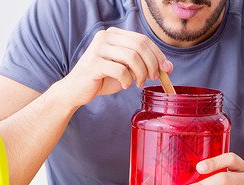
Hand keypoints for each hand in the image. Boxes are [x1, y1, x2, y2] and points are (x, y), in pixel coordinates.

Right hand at [57, 27, 172, 107]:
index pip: (143, 40)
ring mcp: (98, 48)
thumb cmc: (103, 79)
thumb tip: (167, 67)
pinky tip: (125, 85)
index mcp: (114, 35)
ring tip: (138, 83)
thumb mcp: (126, 69)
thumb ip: (142, 65)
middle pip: (140, 46)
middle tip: (154, 77)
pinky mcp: (94, 63)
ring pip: (132, 57)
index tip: (166, 69)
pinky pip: (120, 70)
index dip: (158, 54)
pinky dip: (127, 80)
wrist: (77, 90)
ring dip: (140, 73)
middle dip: (152, 64)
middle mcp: (105, 37)